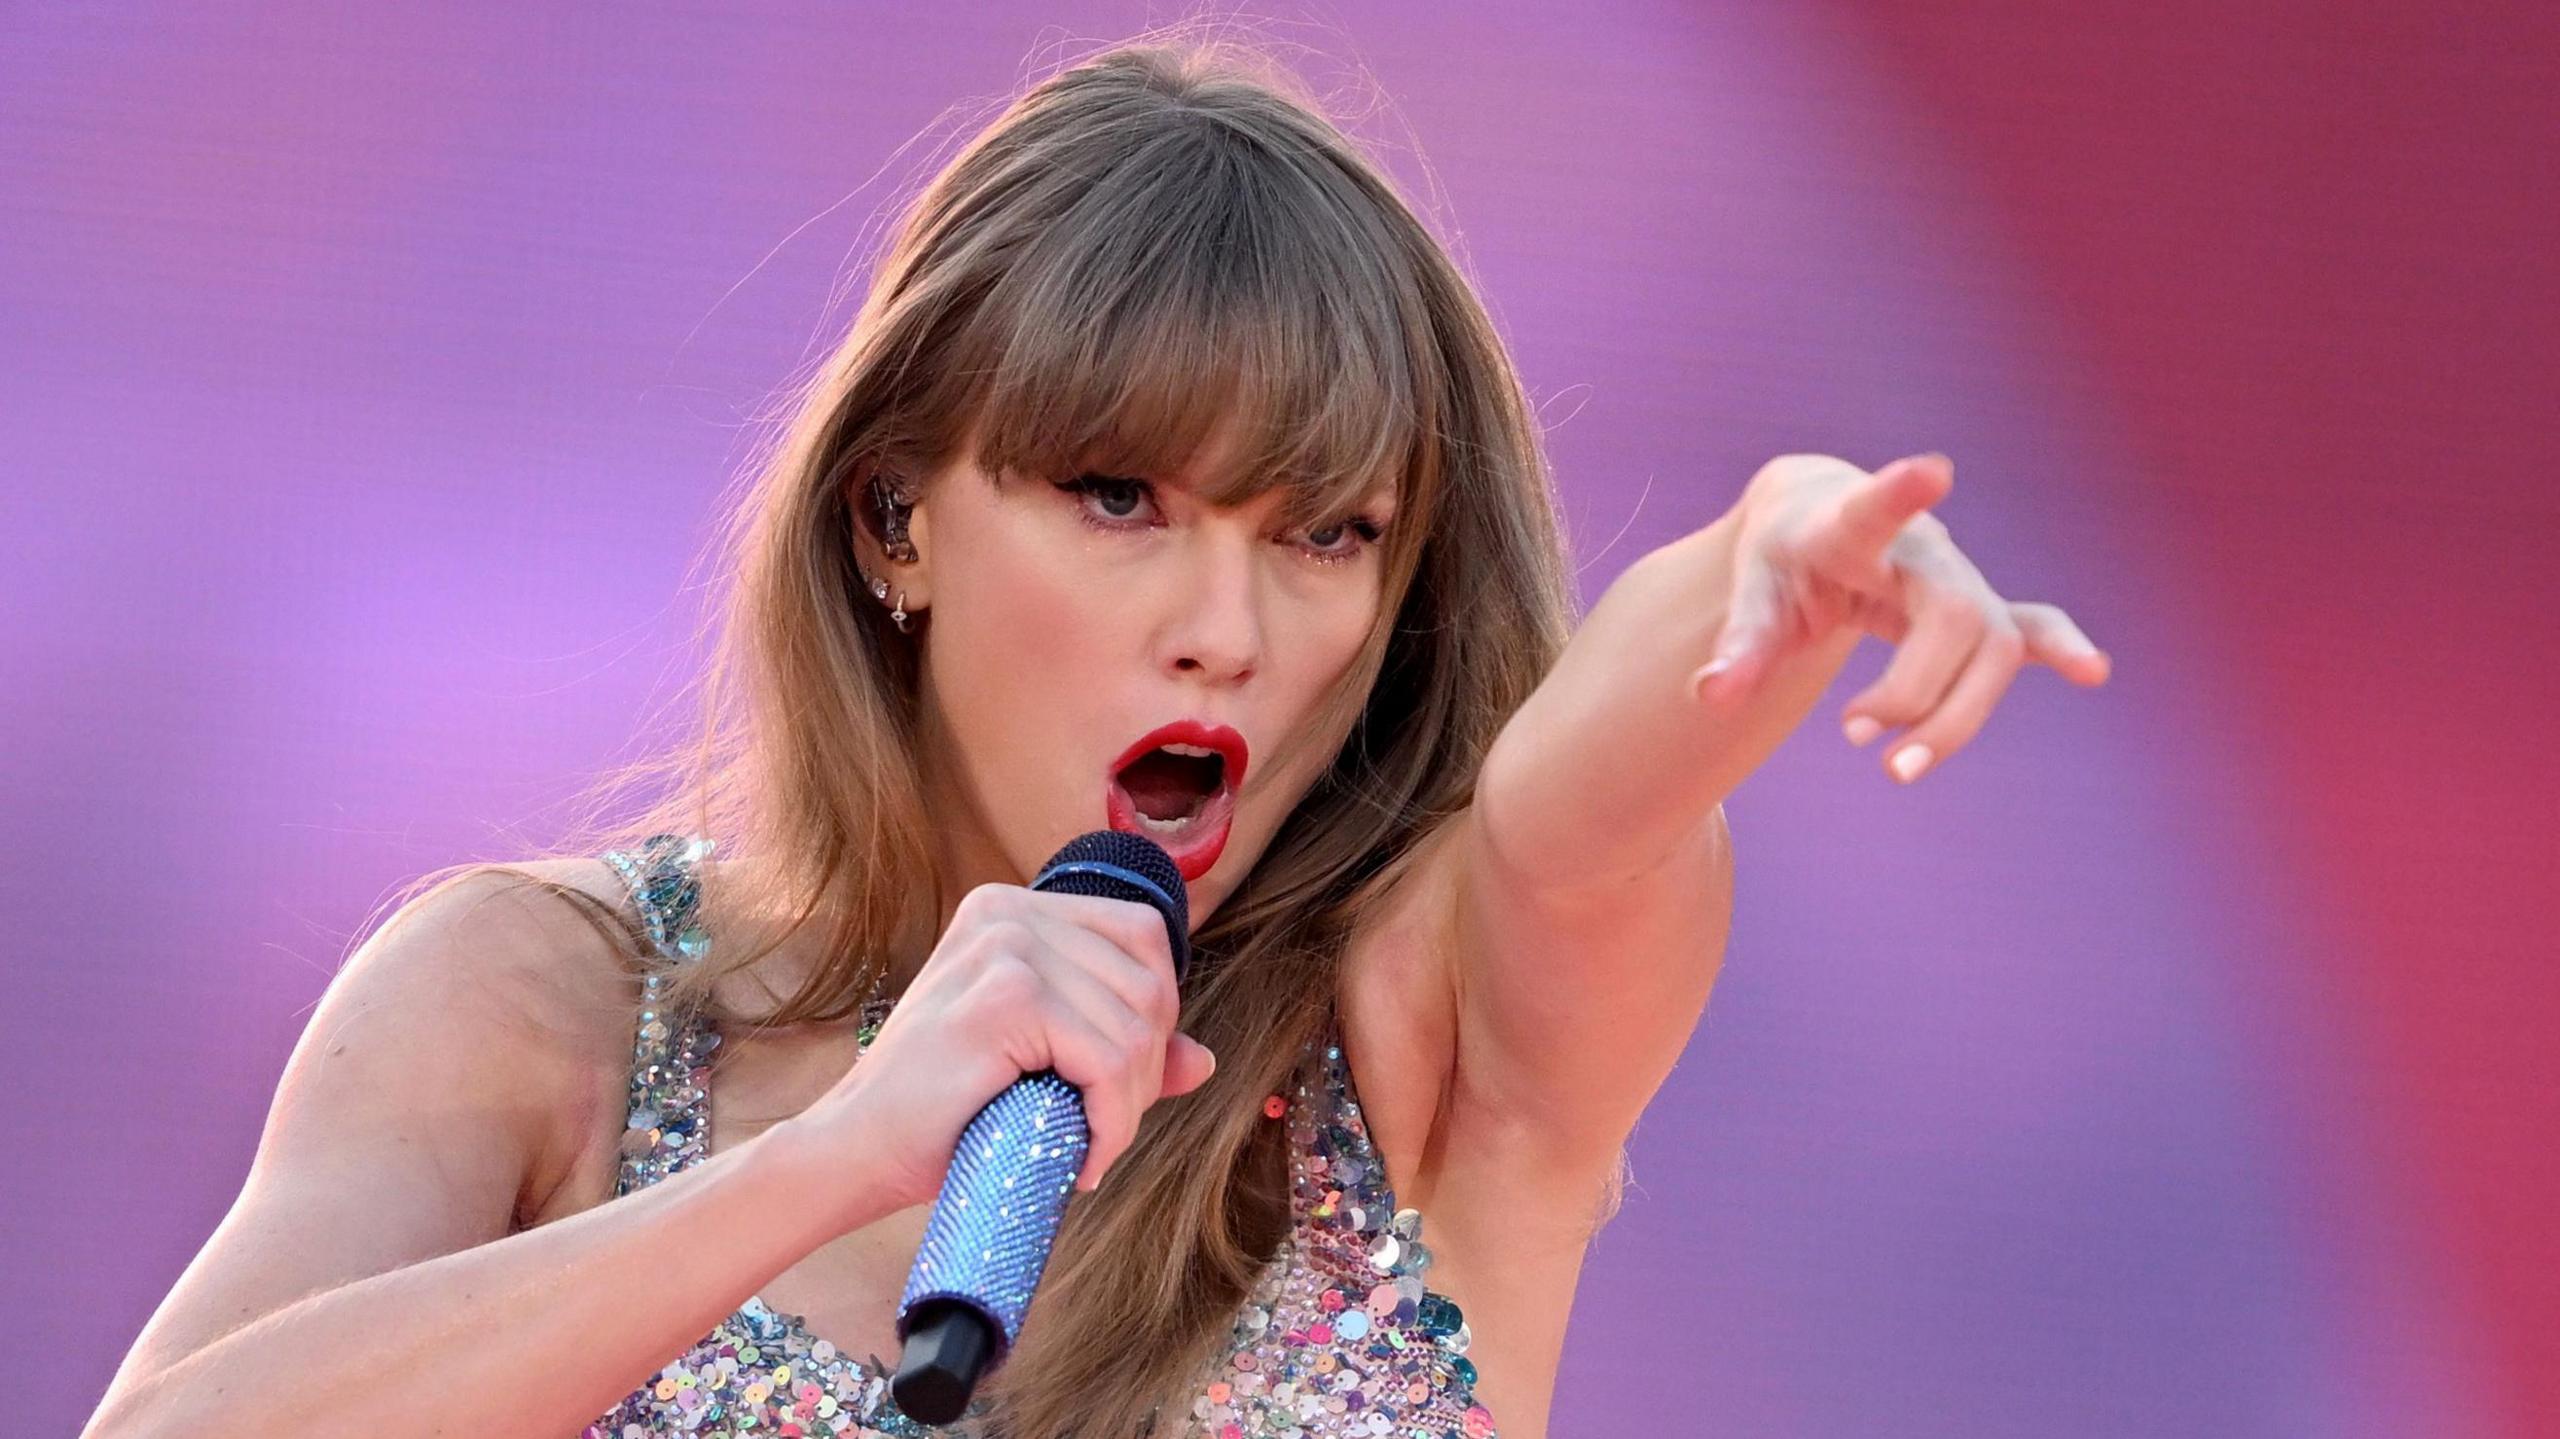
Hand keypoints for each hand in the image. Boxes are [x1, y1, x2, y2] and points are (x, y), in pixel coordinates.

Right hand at [780, 882, 1218, 1223]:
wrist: (856, 1152)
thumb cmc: (943, 1113)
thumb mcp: (1041, 1066)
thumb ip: (1117, 1049)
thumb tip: (1203, 1058)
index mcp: (1014, 911)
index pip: (1141, 936)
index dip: (1155, 1014)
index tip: (1121, 1082)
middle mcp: (1009, 912)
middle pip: (1148, 981)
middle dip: (1146, 1071)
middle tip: (1106, 1129)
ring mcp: (1006, 947)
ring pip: (1136, 1026)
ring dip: (1130, 1106)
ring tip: (1089, 1148)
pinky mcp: (1007, 997)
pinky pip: (1108, 1061)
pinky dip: (1112, 1123)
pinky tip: (1083, 1160)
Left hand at [1692, 452, 2110, 782]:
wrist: (1819, 517)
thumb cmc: (1782, 556)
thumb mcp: (1750, 592)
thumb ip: (1738, 644)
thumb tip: (1712, 699)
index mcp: (1849, 529)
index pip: (1873, 510)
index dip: (1899, 493)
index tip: (1932, 470)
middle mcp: (1921, 550)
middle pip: (1954, 619)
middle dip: (1914, 691)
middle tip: (1850, 734)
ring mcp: (1957, 579)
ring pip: (1991, 648)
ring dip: (1955, 717)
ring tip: (1894, 768)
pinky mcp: (1976, 609)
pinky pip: (2029, 628)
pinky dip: (2057, 647)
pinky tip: (2091, 670)